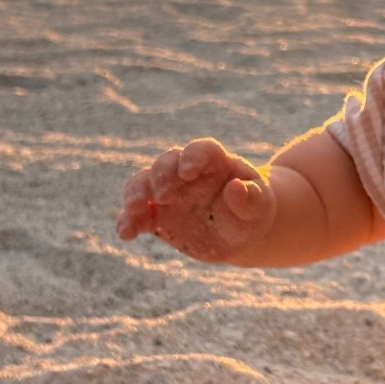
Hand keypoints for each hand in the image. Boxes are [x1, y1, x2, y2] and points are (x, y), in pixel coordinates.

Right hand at [115, 138, 276, 262]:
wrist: (239, 232)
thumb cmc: (252, 212)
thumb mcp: (259, 208)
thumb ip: (251, 199)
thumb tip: (236, 189)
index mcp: (215, 162)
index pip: (202, 150)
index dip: (193, 157)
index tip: (188, 172)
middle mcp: (186, 171)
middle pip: (168, 163)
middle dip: (162, 176)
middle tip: (164, 195)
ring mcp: (168, 191)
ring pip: (144, 182)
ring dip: (136, 193)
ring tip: (135, 208)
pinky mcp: (156, 214)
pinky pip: (137, 214)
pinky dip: (128, 221)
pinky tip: (126, 233)